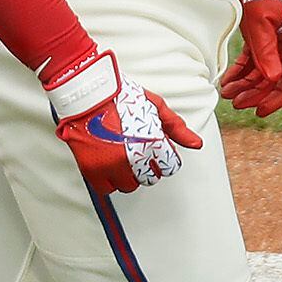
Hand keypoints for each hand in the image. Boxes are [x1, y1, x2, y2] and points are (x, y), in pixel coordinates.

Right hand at [44, 49, 202, 194]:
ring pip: (129, 185)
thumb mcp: (155, 105)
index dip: (164, 158)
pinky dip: (108, 181)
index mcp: (153, 141)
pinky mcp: (93, 169)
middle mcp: (135, 157)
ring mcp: (113, 165)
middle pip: (150, 178)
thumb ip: (177, 127)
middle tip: (135, 151)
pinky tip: (107, 165)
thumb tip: (195, 143)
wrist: (86, 93)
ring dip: (127, 175)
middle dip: (146, 167)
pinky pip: (107, 189)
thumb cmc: (118, 96)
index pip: (170, 167)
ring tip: (120, 156)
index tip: (156, 154)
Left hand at [220, 0, 281, 115]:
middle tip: (235, 104)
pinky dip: (240, 72)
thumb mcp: (259, 20)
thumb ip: (266, 50)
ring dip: (245, 85)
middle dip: (256, 93)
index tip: (259, 112)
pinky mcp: (258, 33)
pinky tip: (227, 81)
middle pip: (275, 78)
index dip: (278, 97)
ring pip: (262, 71)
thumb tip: (272, 80)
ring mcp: (272, 37)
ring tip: (227, 94)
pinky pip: (252, 60)